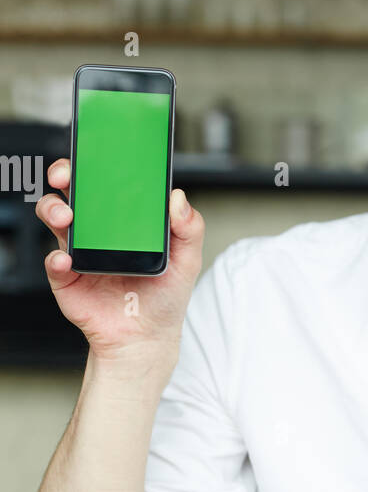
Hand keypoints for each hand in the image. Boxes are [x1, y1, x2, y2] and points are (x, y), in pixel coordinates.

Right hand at [35, 158, 204, 363]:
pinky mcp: (66, 278)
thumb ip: (189, 229)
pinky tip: (66, 260)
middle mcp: (98, 228)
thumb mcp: (187, 260)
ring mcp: (79, 251)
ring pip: (55, 217)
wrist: (146, 339)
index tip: (96, 152)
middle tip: (68, 176)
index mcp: (125, 218)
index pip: (107, 181)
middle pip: (73, 191)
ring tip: (67, 217)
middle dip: (65, 175)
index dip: (98, 163)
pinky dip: (55, 259)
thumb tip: (177, 198)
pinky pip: (53, 262)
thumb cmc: (165, 297)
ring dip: (54, 210)